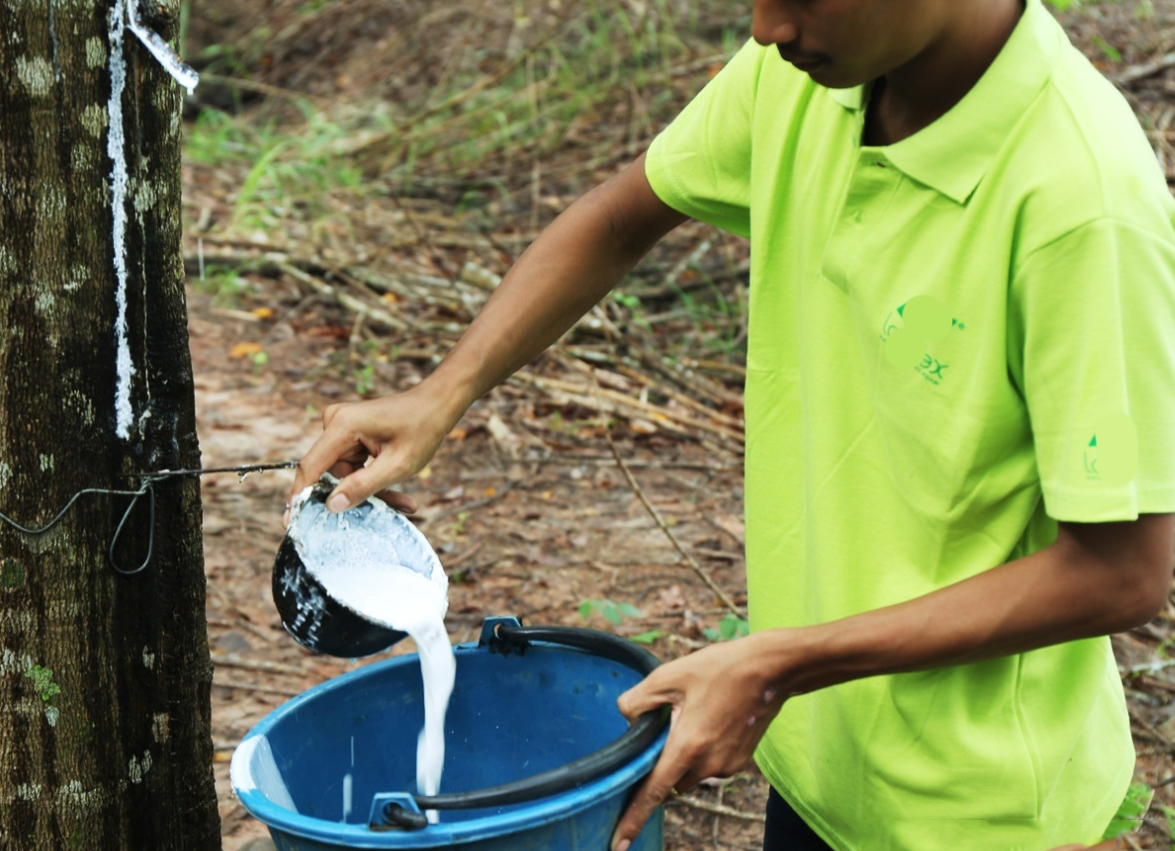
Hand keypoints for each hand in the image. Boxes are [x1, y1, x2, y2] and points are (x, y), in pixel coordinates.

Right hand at [286, 386, 459, 522]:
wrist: (437, 404)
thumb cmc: (422, 429)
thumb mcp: (397, 466)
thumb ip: (362, 486)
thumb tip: (331, 506)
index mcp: (342, 426)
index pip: (311, 467)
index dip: (300, 497)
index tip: (292, 524)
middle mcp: (336, 423)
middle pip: (332, 473)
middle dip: (357, 494)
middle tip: (392, 509)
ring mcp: (342, 428)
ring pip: (345, 474)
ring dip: (370, 488)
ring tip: (403, 500)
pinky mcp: (350, 434)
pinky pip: (354, 466)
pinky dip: (372, 478)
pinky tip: (397, 490)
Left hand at [610, 634, 787, 850]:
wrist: (770, 669)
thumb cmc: (718, 669)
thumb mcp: (668, 676)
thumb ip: (637, 701)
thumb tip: (627, 719)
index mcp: (687, 746)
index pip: (653, 793)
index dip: (633, 819)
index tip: (617, 845)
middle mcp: (708, 765)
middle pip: (669, 780)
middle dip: (660, 764)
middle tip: (664, 724)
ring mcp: (727, 766)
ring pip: (690, 773)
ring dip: (683, 756)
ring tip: (694, 713)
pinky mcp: (739, 762)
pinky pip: (709, 765)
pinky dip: (702, 751)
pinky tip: (711, 718)